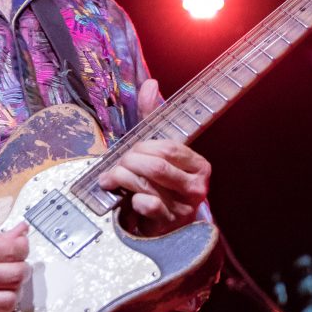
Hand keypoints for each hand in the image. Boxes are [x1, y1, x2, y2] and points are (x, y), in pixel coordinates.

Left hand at [97, 79, 210, 236]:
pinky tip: (129, 200)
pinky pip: (147, 205)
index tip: (130, 150)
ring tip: (111, 179)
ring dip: (122, 178)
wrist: (165, 227)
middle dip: (129, 162)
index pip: (169, 148)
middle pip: (156, 166)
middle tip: (118, 164)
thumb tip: (150, 84)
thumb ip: (153, 117)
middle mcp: (196, 188)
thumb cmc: (161, 184)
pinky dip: (133, 200)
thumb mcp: (159, 150)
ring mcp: (183, 208)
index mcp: (199, 166)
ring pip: (147, 184)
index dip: (144, 147)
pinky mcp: (168, 225)